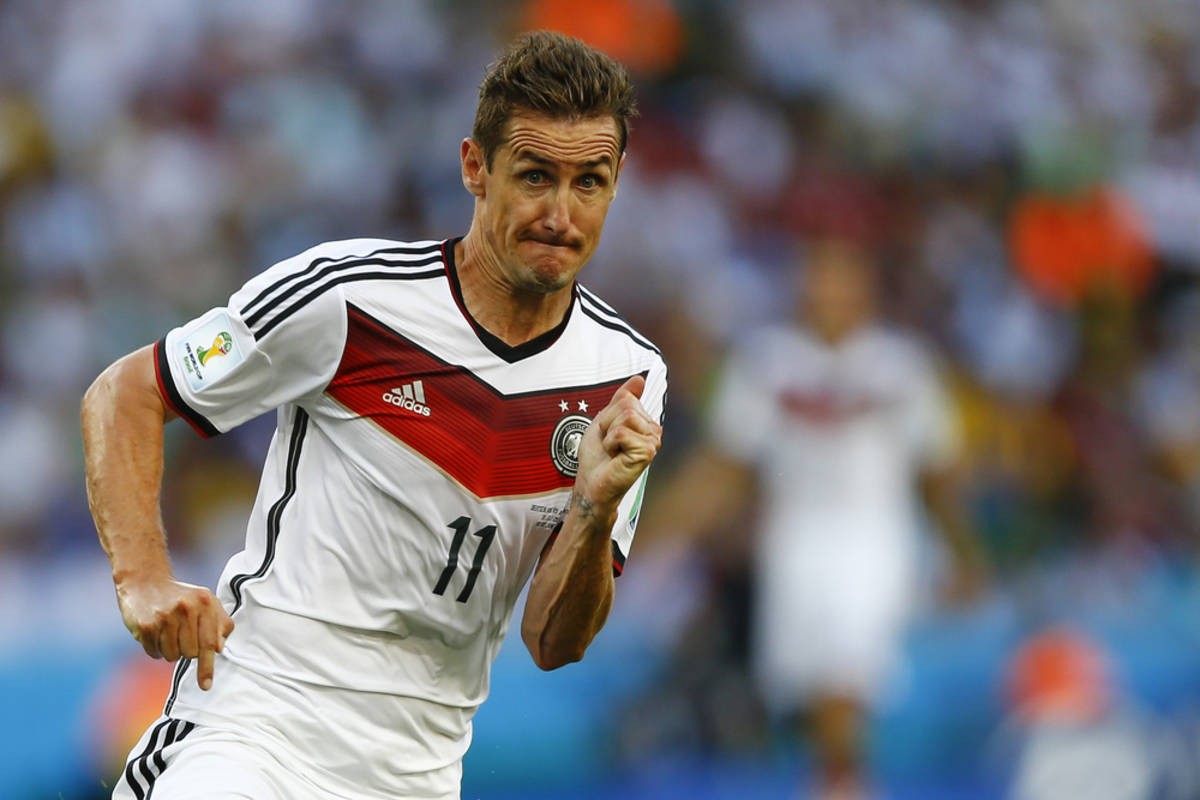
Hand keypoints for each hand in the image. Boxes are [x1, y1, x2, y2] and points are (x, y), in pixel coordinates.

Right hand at [116, 576, 234, 690]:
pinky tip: (156, 632)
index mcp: (205, 602)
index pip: (209, 642)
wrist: (146, 582)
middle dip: (187, 650)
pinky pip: (155, 654)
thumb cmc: (183, 597)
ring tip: (168, 631)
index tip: (206, 685)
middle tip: (182, 634)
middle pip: (190, 653)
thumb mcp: (207, 603)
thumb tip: (219, 648)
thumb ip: (220, 624)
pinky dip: (157, 649)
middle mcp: (186, 608)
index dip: (207, 667)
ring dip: (171, 650)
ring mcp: (164, 617)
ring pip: (172, 656)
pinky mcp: (146, 626)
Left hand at [573, 375, 662, 512]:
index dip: (609, 414)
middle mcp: (654, 431)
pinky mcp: (647, 452)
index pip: (626, 398)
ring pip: (626, 416)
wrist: (592, 483)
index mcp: (646, 422)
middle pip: (627, 406)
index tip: (609, 433)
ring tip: (613, 449)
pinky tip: (616, 456)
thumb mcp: (606, 420)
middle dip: (608, 423)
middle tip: (609, 443)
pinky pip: (621, 432)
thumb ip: (622, 399)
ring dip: (609, 433)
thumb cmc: (598, 456)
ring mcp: (653, 442)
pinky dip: (611, 443)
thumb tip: (639, 379)